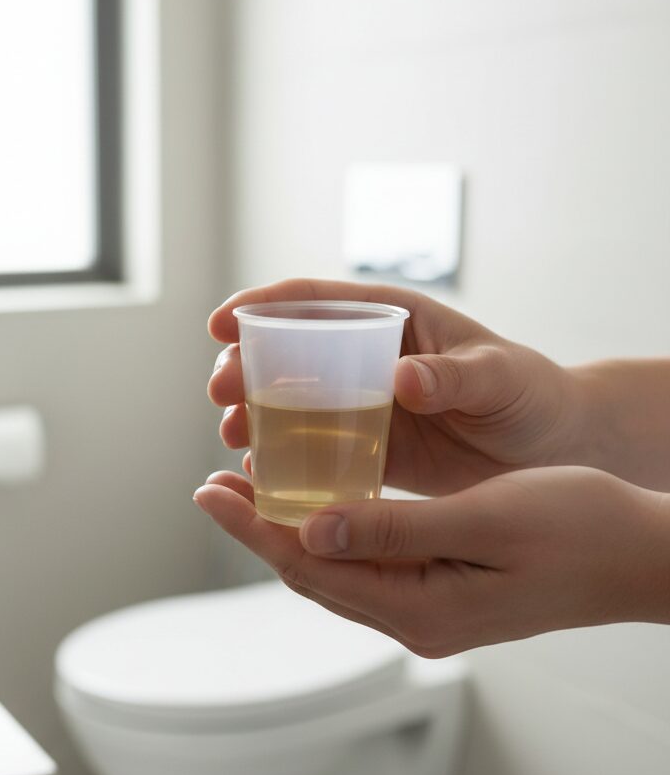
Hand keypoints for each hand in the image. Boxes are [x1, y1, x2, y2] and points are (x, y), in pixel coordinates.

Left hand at [193, 466, 669, 654]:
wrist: (641, 556)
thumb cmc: (579, 527)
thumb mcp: (486, 518)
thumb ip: (396, 529)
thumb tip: (311, 529)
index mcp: (423, 608)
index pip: (311, 566)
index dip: (254, 526)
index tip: (208, 489)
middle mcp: (416, 621)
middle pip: (313, 572)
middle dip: (259, 528)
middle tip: (212, 484)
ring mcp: (428, 612)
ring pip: (336, 570)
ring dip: (288, 530)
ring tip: (247, 490)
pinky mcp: (441, 595)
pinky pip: (366, 566)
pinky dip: (330, 534)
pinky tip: (315, 506)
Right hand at [208, 278, 582, 494]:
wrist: (555, 451)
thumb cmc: (533, 396)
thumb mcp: (501, 378)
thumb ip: (455, 376)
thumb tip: (403, 378)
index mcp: (393, 321)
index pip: (314, 301)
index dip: (260, 305)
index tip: (219, 324)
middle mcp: (367, 359)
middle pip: (287, 353)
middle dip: (243, 368)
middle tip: (221, 394)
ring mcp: (362, 405)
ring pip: (290, 403)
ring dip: (253, 415)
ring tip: (232, 436)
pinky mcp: (368, 449)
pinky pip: (313, 450)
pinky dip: (283, 459)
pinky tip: (263, 473)